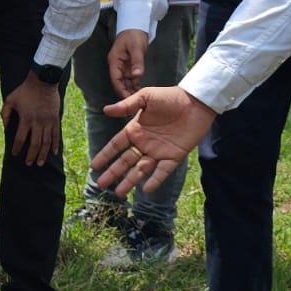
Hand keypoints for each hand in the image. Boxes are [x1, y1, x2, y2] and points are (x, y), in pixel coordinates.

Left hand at [1, 73, 61, 165]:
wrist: (43, 81)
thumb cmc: (25, 91)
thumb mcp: (10, 100)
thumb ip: (5, 114)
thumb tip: (5, 128)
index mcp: (26, 119)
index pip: (20, 139)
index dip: (17, 148)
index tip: (15, 154)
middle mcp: (38, 122)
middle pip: (35, 144)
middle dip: (31, 156)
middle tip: (29, 163)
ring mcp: (48, 122)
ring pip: (46, 142)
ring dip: (43, 154)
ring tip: (40, 163)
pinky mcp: (56, 119)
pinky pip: (56, 135)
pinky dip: (56, 145)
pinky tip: (54, 153)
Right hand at [92, 86, 215, 195]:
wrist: (195, 102)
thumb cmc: (170, 97)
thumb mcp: (146, 97)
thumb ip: (127, 106)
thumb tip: (105, 110)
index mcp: (135, 130)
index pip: (116, 146)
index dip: (105, 156)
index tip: (94, 166)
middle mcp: (144, 143)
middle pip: (125, 161)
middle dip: (113, 173)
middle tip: (101, 184)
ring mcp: (158, 152)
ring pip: (141, 169)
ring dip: (130, 181)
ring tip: (119, 193)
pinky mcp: (174, 156)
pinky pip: (163, 171)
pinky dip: (155, 180)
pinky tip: (146, 189)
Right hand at [108, 29, 148, 98]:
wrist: (135, 26)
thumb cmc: (134, 34)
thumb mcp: (137, 47)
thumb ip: (137, 62)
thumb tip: (137, 76)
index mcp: (115, 61)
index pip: (115, 79)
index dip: (121, 90)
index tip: (128, 100)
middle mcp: (117, 65)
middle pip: (119, 83)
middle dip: (125, 93)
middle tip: (134, 106)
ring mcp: (122, 66)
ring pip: (125, 82)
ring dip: (130, 90)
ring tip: (138, 102)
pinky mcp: (129, 66)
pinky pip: (130, 78)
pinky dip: (134, 85)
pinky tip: (141, 92)